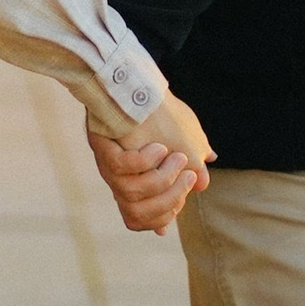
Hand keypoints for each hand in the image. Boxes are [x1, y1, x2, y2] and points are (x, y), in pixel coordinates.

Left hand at [89, 89, 212, 236]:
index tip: (181, 203)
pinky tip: (158, 147)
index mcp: (133, 184)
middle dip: (168, 199)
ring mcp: (108, 165)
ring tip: (176, 156)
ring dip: (161, 178)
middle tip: (189, 176)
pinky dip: (143, 160)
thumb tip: (201, 186)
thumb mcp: (185, 144)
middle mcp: (117, 179)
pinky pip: (122, 166)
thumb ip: (192, 167)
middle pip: (136, 213)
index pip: (138, 220)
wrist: (139, 85)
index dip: (161, 218)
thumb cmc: (162, 116)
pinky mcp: (103, 147)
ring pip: (131, 193)